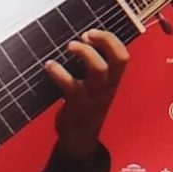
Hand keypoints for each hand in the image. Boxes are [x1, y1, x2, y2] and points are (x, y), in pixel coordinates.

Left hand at [46, 29, 127, 158]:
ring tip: (70, 45)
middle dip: (104, 41)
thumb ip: (94, 69)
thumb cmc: (86, 107)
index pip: (123, 57)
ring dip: (85, 53)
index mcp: (113, 81)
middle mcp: (107, 86)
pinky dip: (59, 72)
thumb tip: (79, 43)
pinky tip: (49, 65)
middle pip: (118, 59)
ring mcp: (94, 95)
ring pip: (99, 70)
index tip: (93, 32)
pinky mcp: (77, 104)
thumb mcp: (98, 88)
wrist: (79, 139)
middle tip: (85, 35)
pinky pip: (70, 85)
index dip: (111, 41)